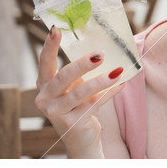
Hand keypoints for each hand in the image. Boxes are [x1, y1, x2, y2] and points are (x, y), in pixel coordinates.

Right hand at [35, 26, 124, 157]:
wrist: (81, 138)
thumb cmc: (79, 105)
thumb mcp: (76, 86)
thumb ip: (81, 72)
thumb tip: (103, 50)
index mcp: (45, 84)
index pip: (45, 62)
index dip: (50, 46)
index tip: (56, 29)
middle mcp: (45, 98)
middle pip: (63, 76)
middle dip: (82, 64)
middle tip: (100, 54)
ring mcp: (56, 112)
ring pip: (81, 92)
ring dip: (102, 80)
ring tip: (118, 71)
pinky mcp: (72, 124)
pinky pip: (94, 104)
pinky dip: (109, 93)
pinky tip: (121, 84)